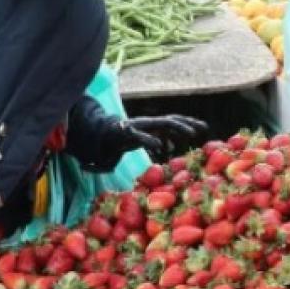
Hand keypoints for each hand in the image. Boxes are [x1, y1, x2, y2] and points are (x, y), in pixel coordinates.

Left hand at [86, 115, 207, 170]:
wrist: (106, 131)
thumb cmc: (106, 147)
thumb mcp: (100, 157)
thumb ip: (96, 164)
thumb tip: (86, 167)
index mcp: (126, 132)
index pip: (137, 135)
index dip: (146, 140)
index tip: (158, 148)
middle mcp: (140, 125)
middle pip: (161, 123)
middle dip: (177, 127)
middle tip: (192, 133)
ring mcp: (148, 123)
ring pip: (170, 121)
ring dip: (187, 124)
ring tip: (203, 128)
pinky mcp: (154, 126)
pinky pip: (172, 125)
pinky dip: (184, 126)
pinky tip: (198, 131)